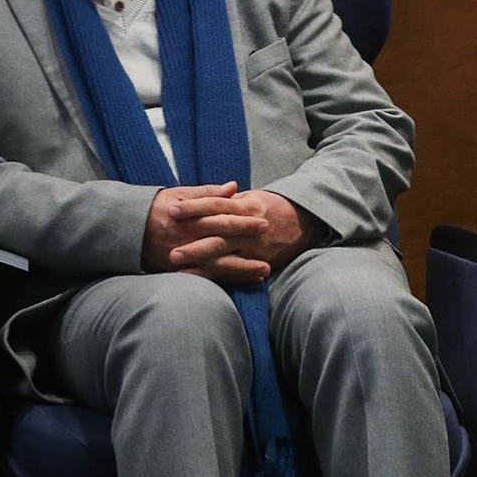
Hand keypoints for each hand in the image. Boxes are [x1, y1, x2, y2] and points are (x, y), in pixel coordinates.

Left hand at [144, 185, 313, 282]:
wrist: (306, 222)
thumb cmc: (274, 208)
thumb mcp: (253, 197)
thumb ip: (229, 199)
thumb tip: (206, 196)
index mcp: (246, 206)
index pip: (216, 204)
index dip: (194, 207)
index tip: (171, 211)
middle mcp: (250, 226)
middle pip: (218, 233)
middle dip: (194, 244)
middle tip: (170, 252)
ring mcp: (255, 246)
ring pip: (226, 254)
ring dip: (202, 262)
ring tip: (180, 270)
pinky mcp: (261, 260)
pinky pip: (237, 269)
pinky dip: (219, 275)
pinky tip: (201, 280)